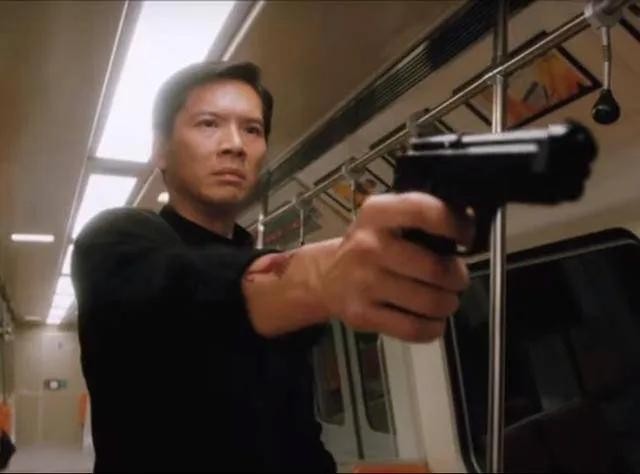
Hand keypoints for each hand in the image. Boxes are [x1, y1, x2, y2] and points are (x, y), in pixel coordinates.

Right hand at [317, 192, 472, 342]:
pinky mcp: (362, 315)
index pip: (424, 212)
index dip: (455, 225)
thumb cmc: (371, 246)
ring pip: (430, 302)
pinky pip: (414, 329)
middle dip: (457, 277)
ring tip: (443, 299)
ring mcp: (363, 282)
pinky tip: (431, 320)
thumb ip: (425, 216)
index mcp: (377, 213)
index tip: (466, 237)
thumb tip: (469, 220)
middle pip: (435, 269)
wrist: (327, 278)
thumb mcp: (389, 218)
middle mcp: (368, 246)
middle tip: (455, 278)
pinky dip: (433, 328)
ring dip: (448, 304)